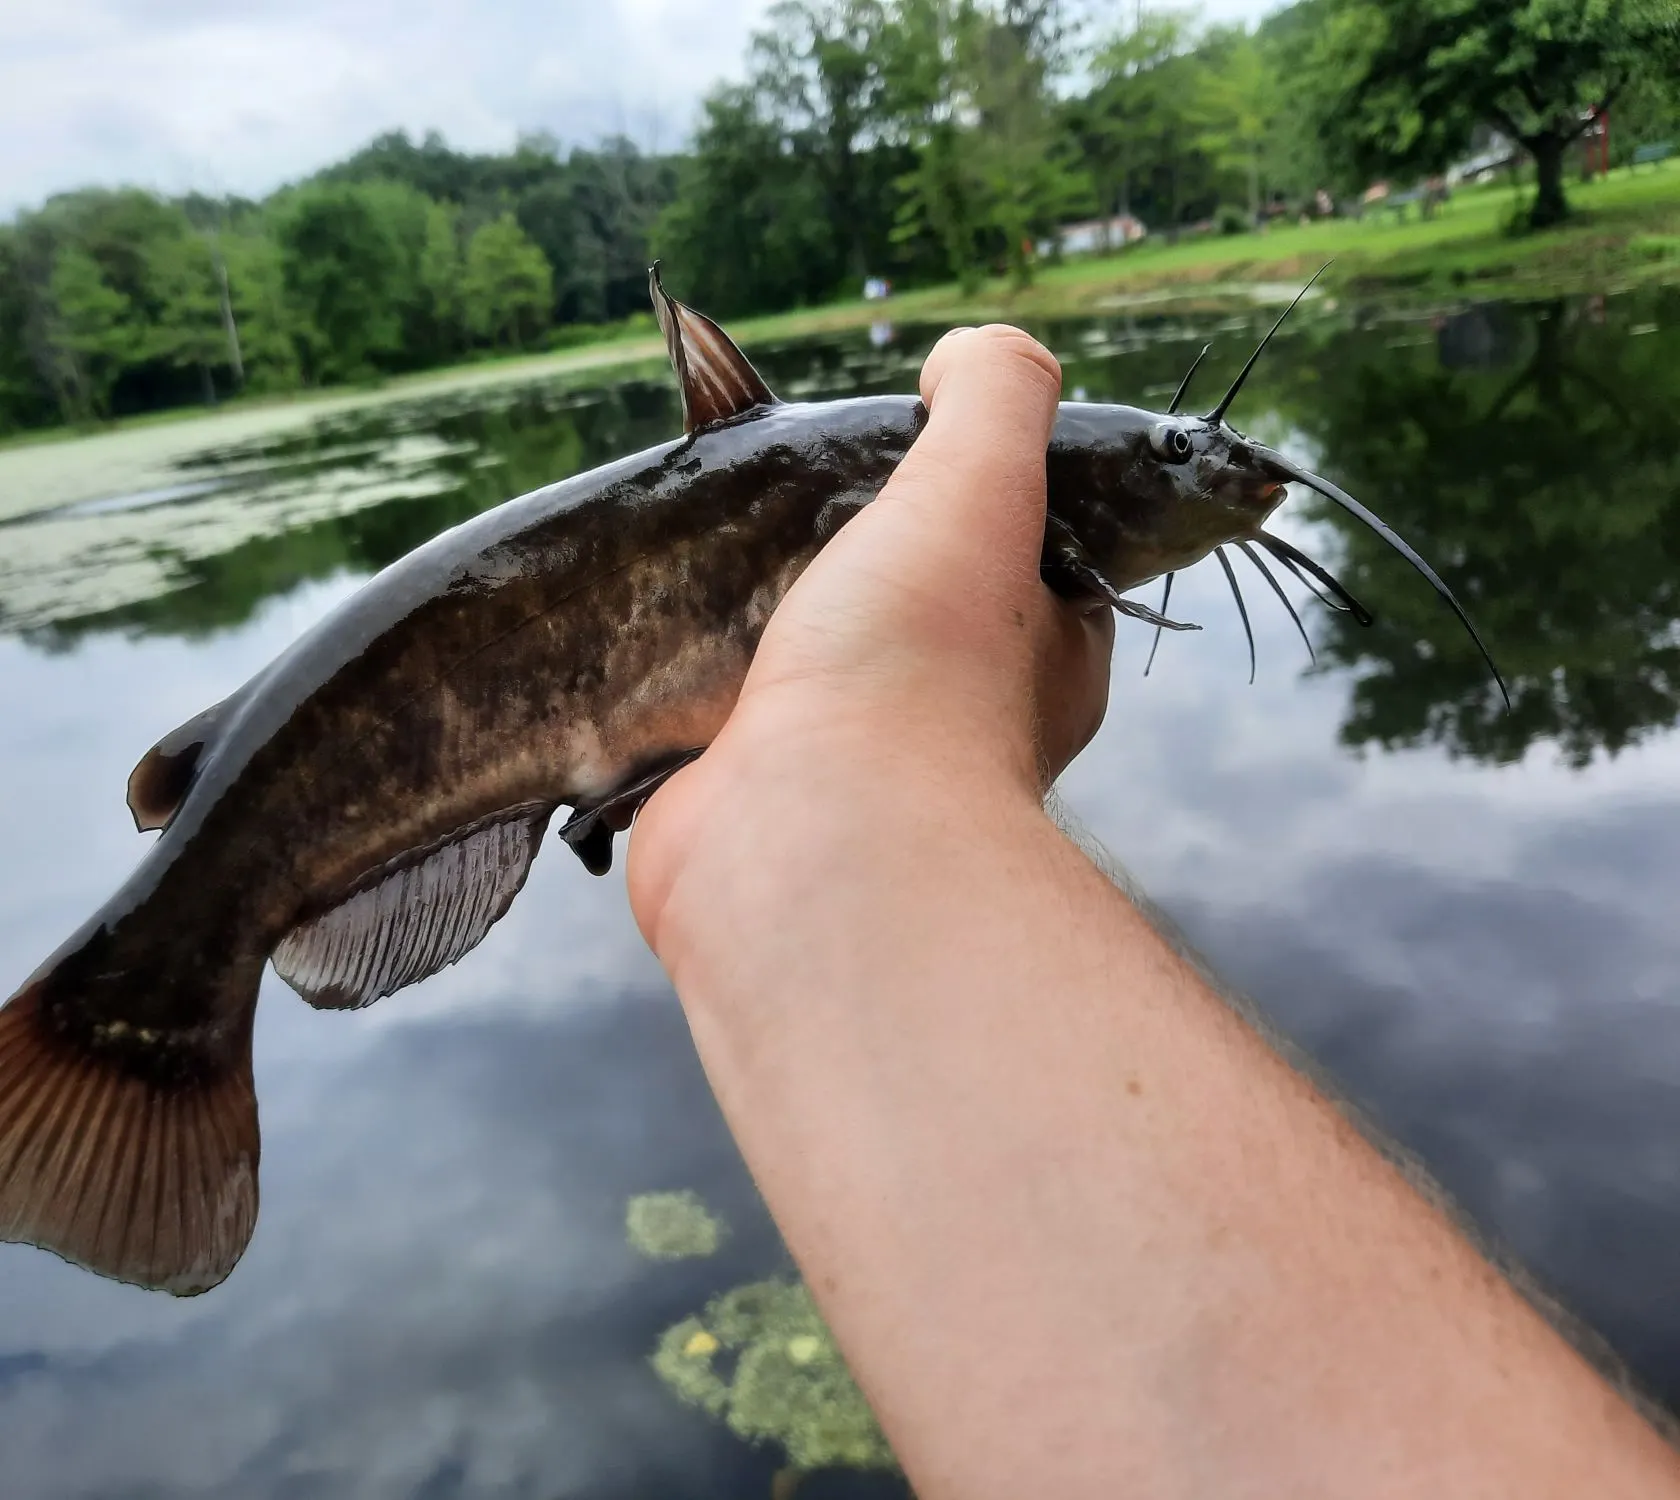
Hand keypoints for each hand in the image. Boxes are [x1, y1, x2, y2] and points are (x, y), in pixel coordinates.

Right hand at [628, 324, 1113, 956]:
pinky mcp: (755, 798)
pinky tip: (666, 637)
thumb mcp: (983, 481)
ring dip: (763, 618)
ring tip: (718, 560)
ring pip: (809, 663)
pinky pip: (726, 721)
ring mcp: (854, 769)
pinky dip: (694, 683)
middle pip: (906, 605)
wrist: (807, 840)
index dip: (983, 500)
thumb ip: (997, 391)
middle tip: (797, 512)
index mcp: (1042, 660)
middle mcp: (957, 722)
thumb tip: (969, 355)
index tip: (916, 461)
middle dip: (851, 557)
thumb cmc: (918, 667)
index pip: (1034, 560)